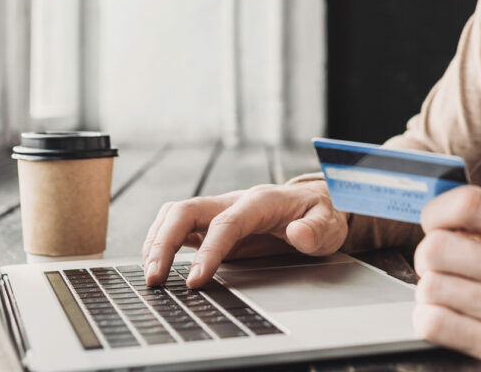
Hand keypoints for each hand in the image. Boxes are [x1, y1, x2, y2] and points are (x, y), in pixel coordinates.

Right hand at [141, 180, 348, 287]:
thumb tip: (299, 235)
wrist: (316, 204)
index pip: (226, 222)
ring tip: (151, 274)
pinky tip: (156, 263)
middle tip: (155, 278)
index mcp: (260, 201)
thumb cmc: (321, 214)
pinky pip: (179, 225)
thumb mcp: (330, 222)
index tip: (196, 279)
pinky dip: (162, 241)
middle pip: (186, 210)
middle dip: (165, 242)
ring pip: (176, 214)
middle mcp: (233, 201)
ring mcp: (220, 210)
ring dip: (157, 241)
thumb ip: (316, 230)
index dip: (209, 250)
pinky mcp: (213, 223)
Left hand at [412, 186, 480, 371]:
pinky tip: (443, 315)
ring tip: (444, 291)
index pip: (469, 204)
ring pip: (432, 288)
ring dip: (428, 289)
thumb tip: (442, 218)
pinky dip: (427, 318)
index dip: (437, 211)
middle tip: (436, 262)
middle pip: (439, 248)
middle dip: (426, 254)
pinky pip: (435, 325)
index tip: (433, 222)